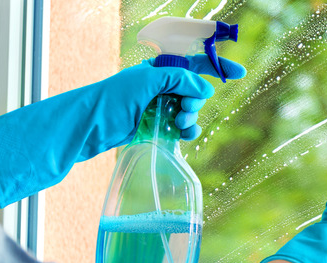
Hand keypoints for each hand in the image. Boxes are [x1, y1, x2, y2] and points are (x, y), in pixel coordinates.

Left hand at [0, 54, 244, 207]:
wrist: (87, 128)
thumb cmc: (110, 100)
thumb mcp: (145, 83)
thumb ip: (178, 81)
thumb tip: (205, 89)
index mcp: (157, 70)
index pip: (193, 63)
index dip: (216, 65)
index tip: (239, 72)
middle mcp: (160, 86)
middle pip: (195, 90)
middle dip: (197, 100)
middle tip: (184, 110)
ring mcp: (158, 107)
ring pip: (190, 110)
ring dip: (191, 118)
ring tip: (180, 125)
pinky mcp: (156, 127)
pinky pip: (182, 127)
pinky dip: (186, 131)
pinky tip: (180, 135)